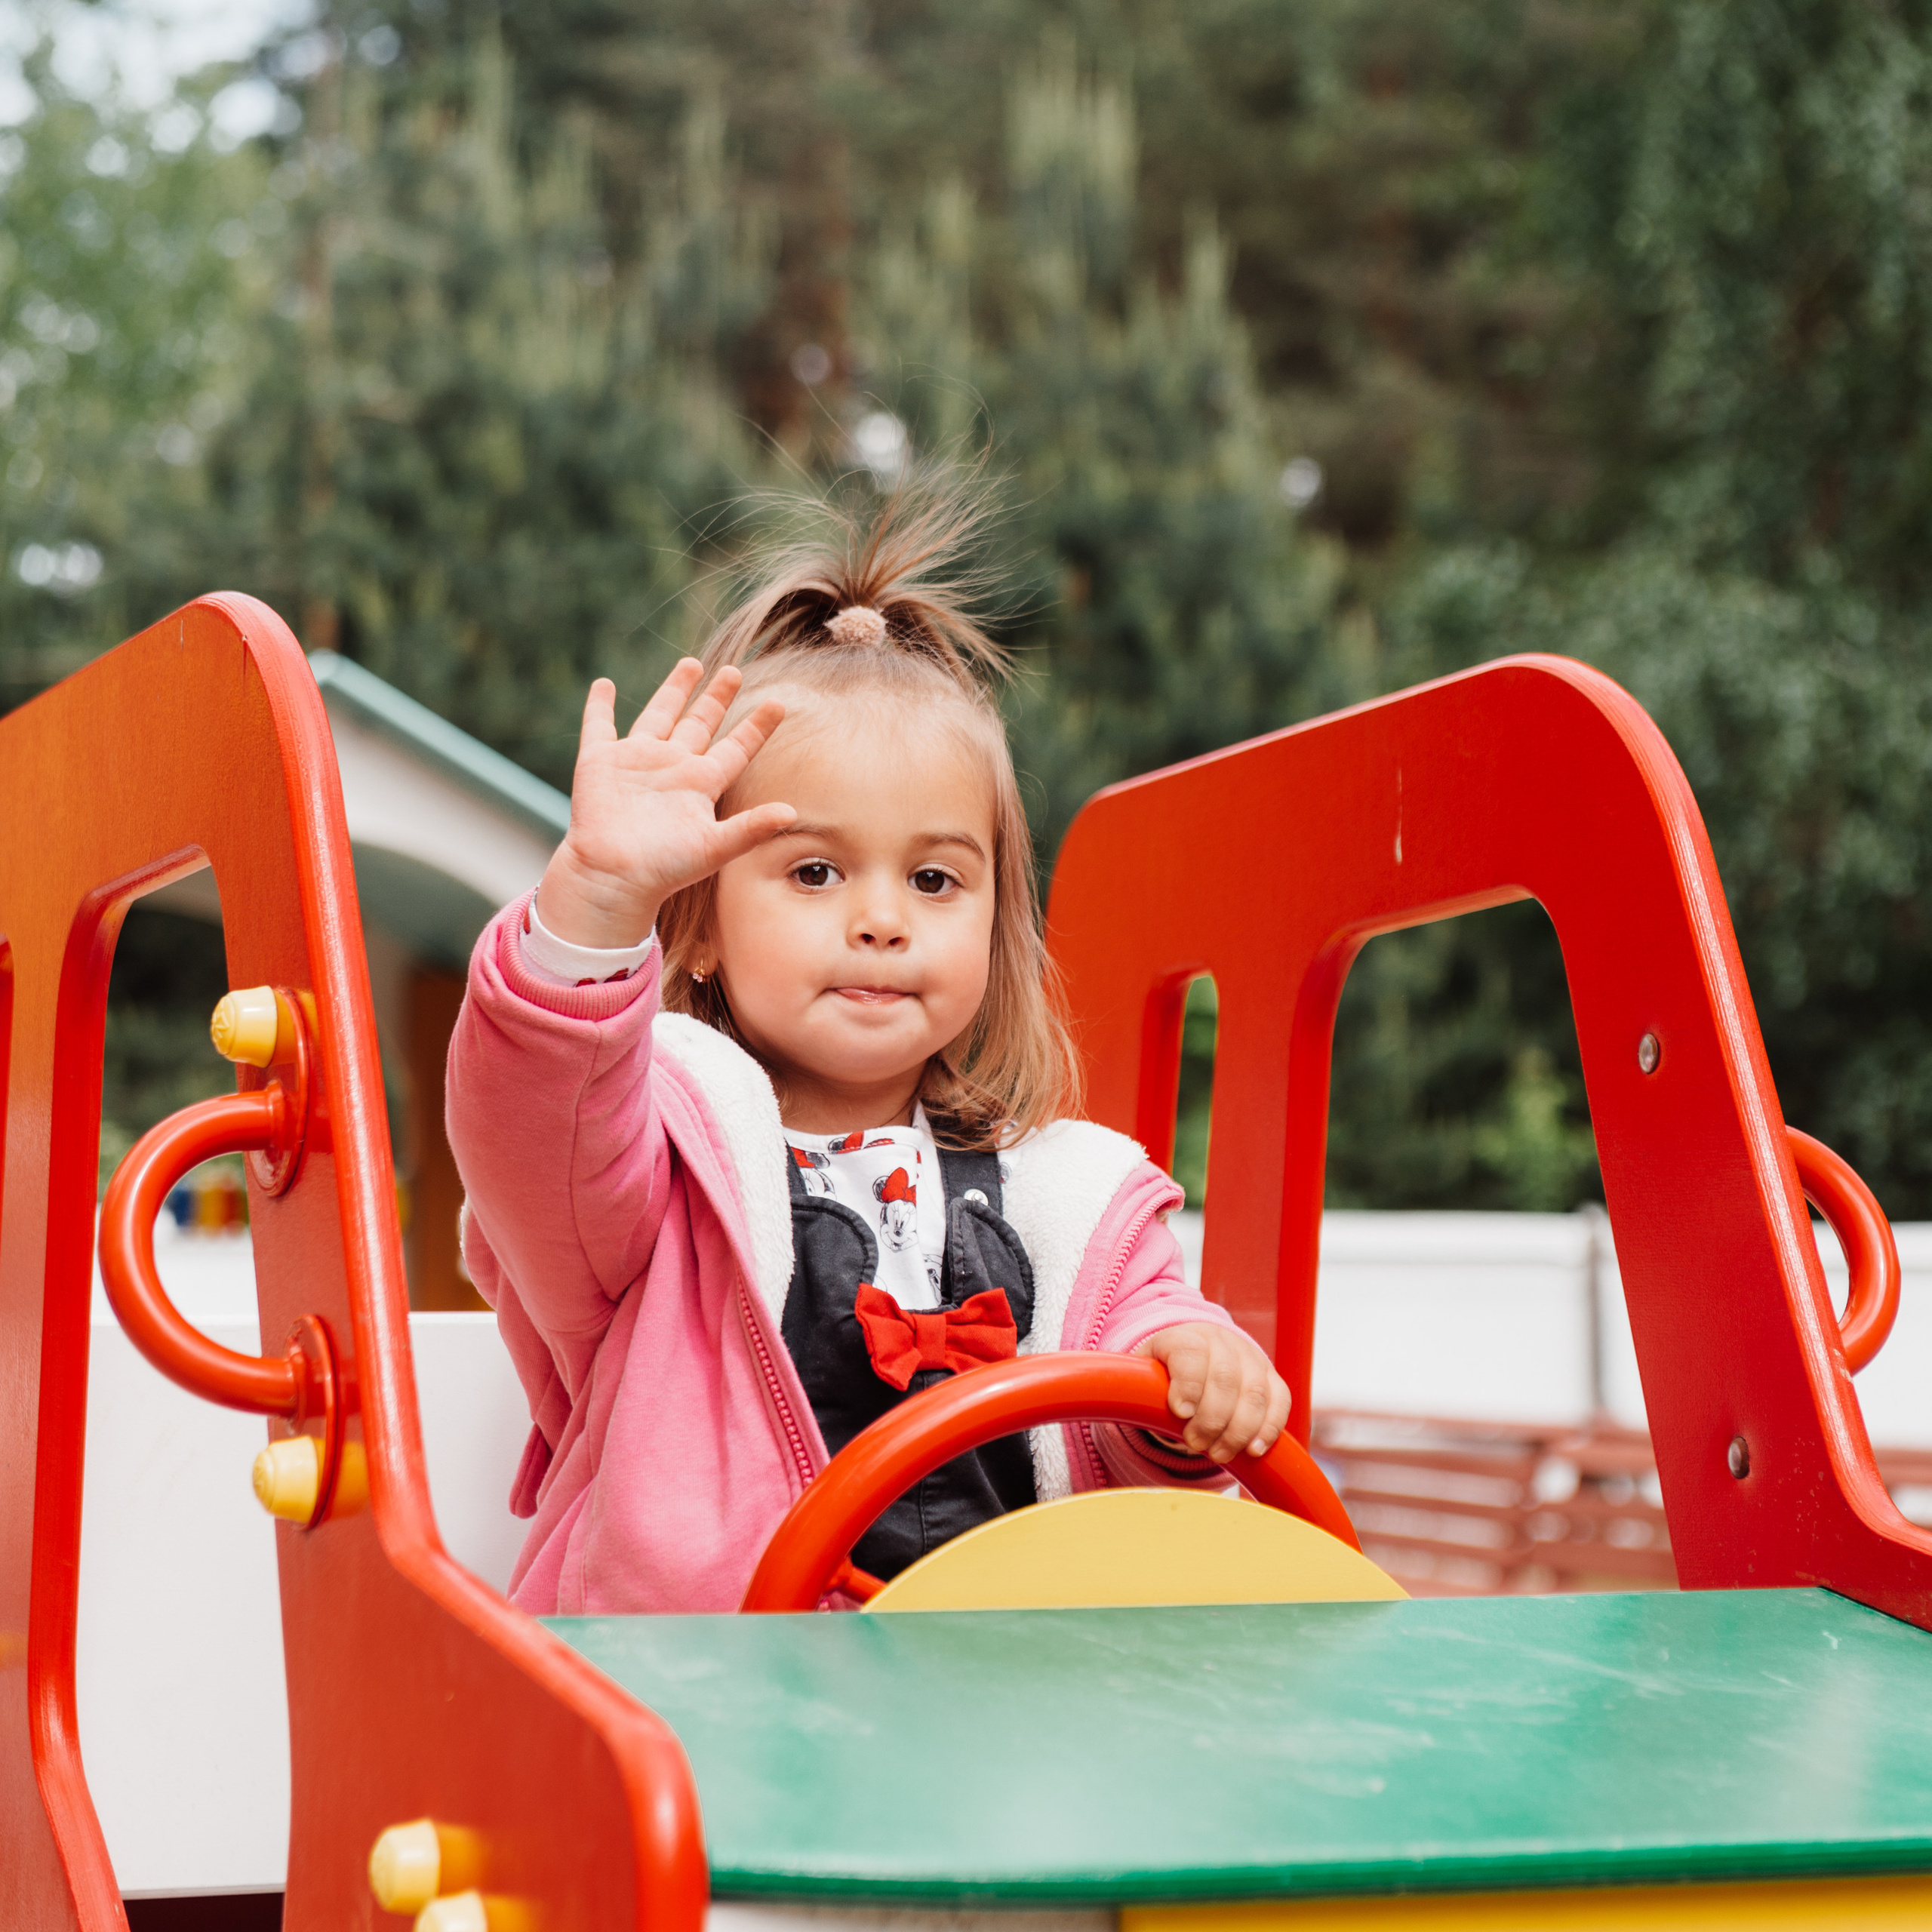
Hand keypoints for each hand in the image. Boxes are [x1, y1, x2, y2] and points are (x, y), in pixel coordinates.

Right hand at [536, 662, 795, 947]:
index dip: (756, 727)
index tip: (778, 704)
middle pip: (700, 724)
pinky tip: (604, 684)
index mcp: (701, 784)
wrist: (615, 877)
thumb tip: (792, 813)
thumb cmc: (665, 867)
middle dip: (716, 698)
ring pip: (659, 715)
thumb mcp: (714, 846)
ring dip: (674, 690)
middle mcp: (672, 768)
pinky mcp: (601, 762)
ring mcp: (636, 762)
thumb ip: (751, 828)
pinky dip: (599, 706)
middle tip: (734, 671)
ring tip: (692, 664)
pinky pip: (599, 726)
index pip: (736, 748)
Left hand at [1134, 1322, 1291, 1464]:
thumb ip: (1136, 1390)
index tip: (1180, 1411)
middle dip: (1211, 1417)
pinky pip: (1279, 1401)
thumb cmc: (1164, 1375)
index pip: (1190, 1353)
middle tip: (1196, 1444)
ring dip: (1238, 1429)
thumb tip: (1119, 1406)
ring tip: (1220, 1453)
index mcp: (1185, 1336)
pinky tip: (1254, 1449)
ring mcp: (1251, 1358)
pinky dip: (1269, 1427)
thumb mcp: (1143, 1376)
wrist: (1196, 1358)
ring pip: (1254, 1392)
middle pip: (1225, 1377)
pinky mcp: (1272, 1379)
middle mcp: (1222, 1341)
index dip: (1188, 1382)